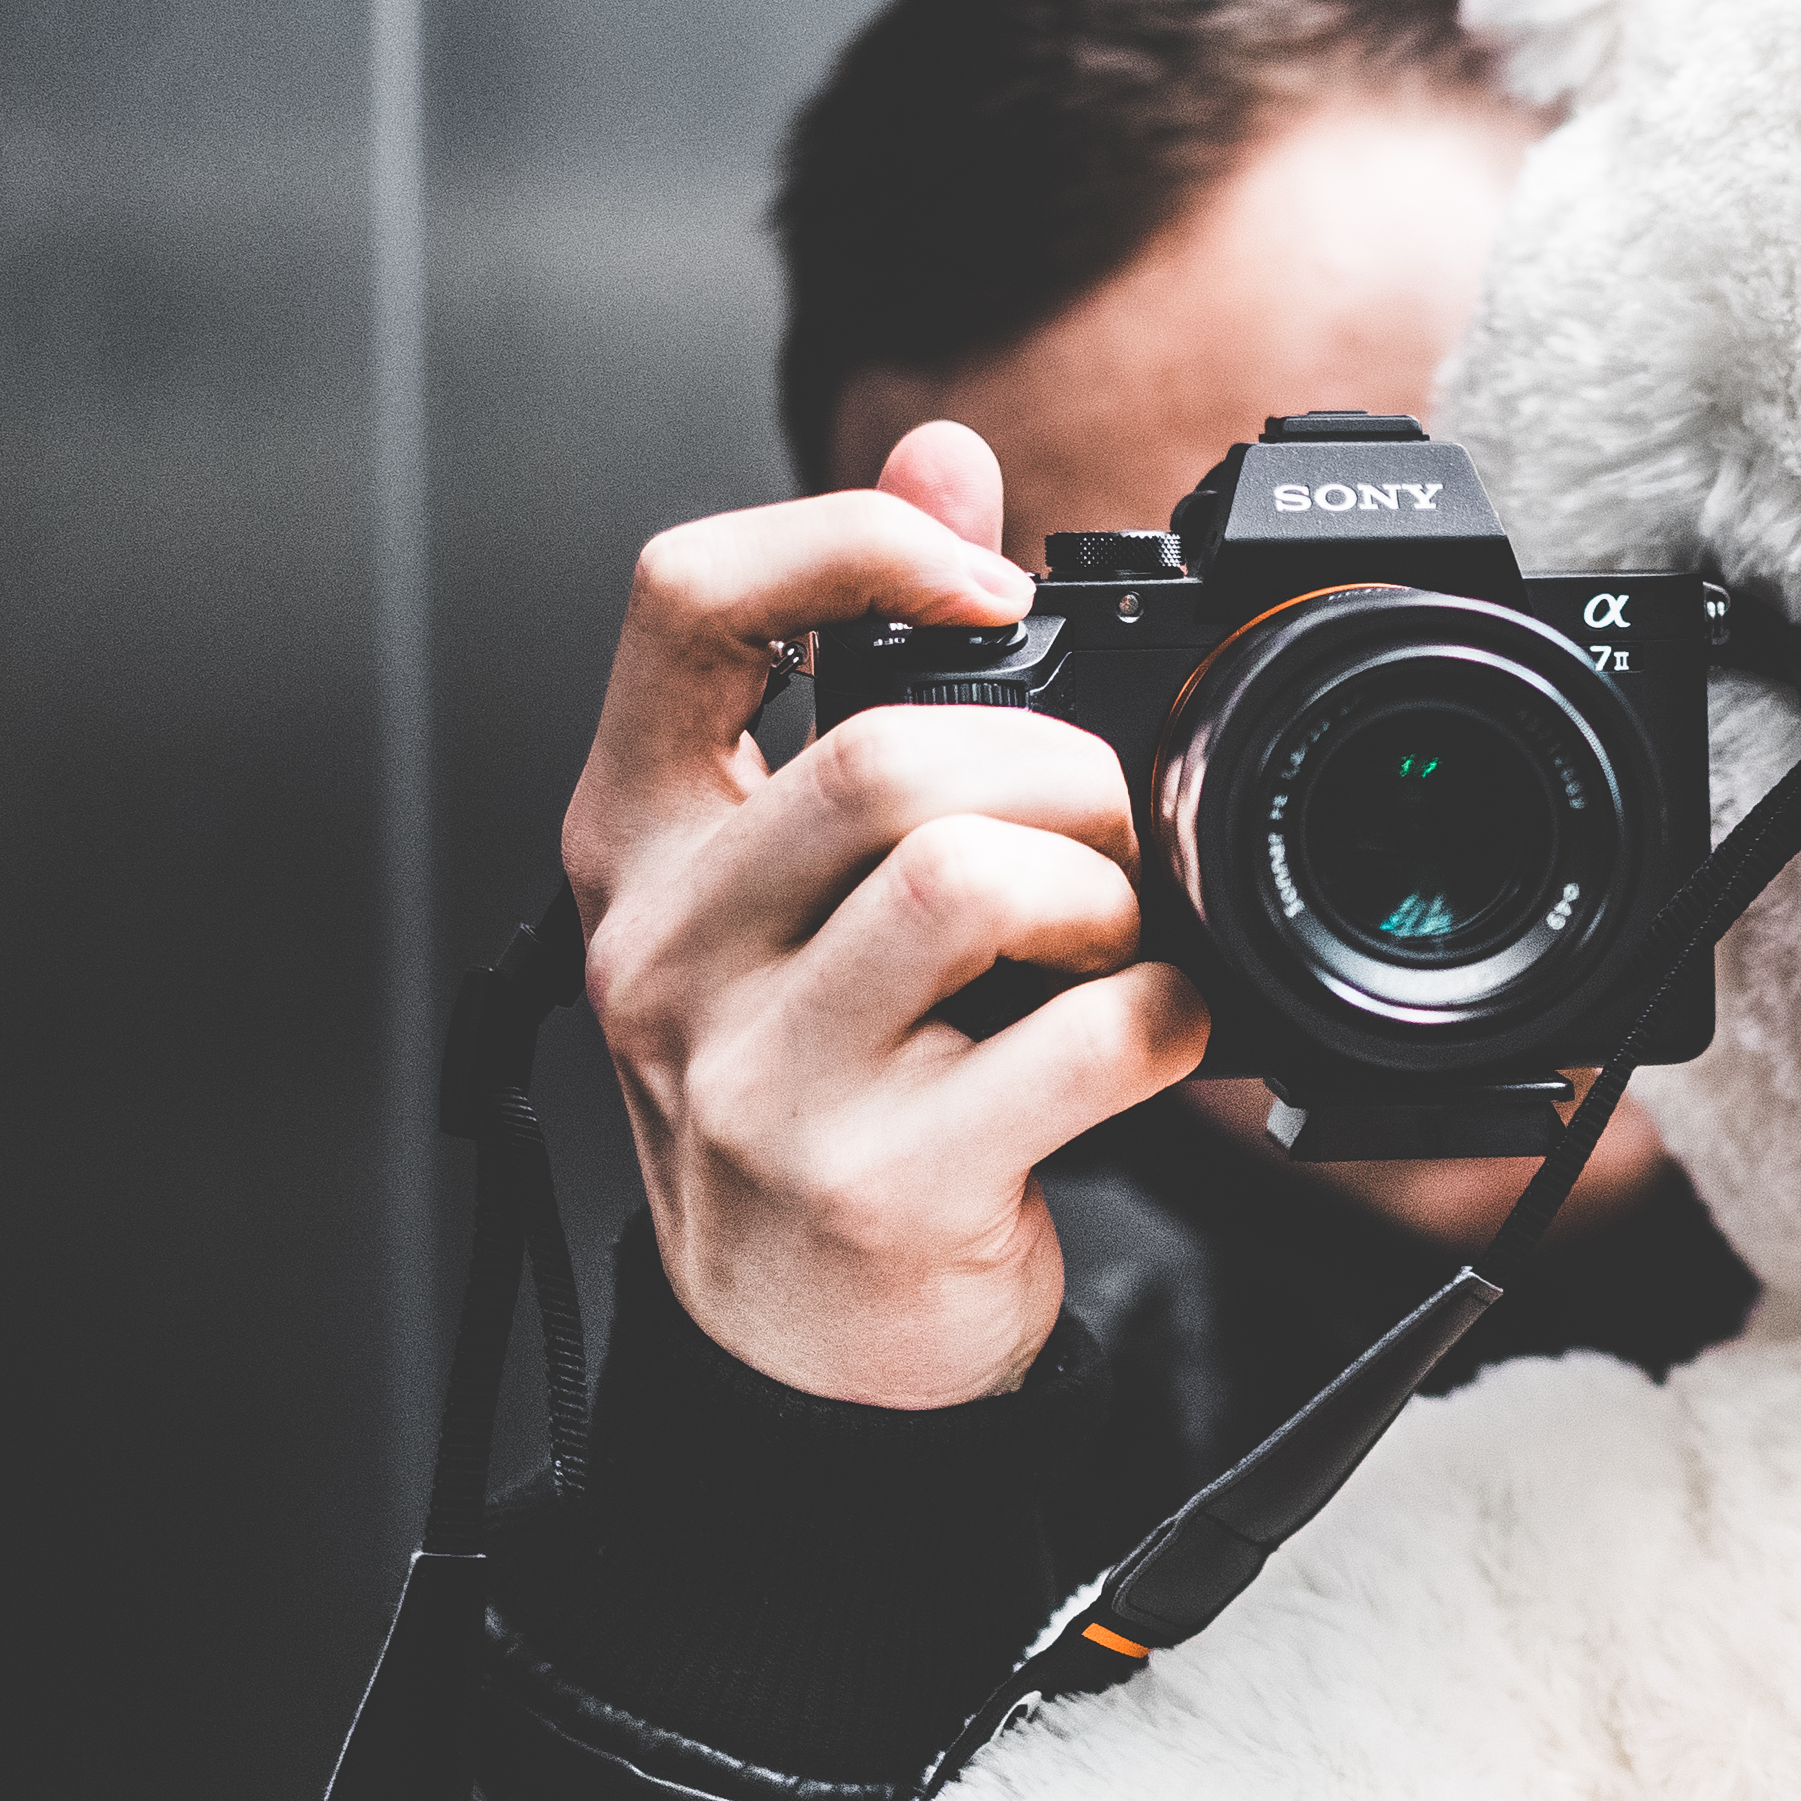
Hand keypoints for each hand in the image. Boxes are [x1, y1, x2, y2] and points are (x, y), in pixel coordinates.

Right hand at [564, 424, 1212, 1407]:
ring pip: (969, 876)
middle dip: (1061, 778)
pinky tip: (1153, 1045)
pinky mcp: (871, 1181)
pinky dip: (1164, 1026)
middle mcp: (666, 947)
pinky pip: (1076, 1041)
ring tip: (1117, 945)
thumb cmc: (820, 1094)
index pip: (683, 601)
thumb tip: (940, 443)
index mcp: (636, 839)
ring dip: (1105, 897)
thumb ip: (862, 659)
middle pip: (887, 753)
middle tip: (1113, 845)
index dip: (848, 540)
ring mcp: (756, 1074)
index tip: (984, 583)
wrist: (803, 1357)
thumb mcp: (802, 881)